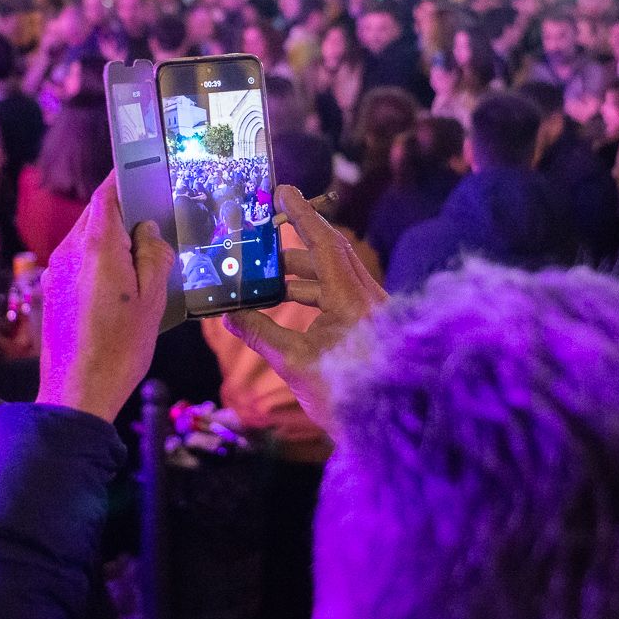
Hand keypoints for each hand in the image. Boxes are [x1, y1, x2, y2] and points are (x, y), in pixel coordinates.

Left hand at [38, 174, 176, 420]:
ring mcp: (56, 272)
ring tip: (140, 264)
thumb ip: (153, 255)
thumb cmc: (118, 348)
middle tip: (154, 227)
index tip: (140, 168)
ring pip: (87, 242)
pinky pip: (78, 264)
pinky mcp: (51, 292)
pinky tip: (119, 289)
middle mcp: (70, 252)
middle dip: (124, 217)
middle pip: (97, 217)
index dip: (124, 177)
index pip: (108, 194)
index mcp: (97, 246)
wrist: (76, 392)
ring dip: (111, 244)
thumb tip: (149, 232)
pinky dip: (99, 265)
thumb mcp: (153, 299)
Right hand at [222, 184, 387, 430]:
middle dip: (291, 248)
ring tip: (264, 281)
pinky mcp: (372, 329)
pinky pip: (339, 299)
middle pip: (328, 257)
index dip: (301, 215)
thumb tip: (228, 312)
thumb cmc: (347, 395)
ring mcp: (372, 313)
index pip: (325, 242)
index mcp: (353, 298)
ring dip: (298, 278)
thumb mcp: (296, 363)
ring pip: (332, 280)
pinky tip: (287, 309)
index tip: (282, 190)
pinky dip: (312, 297)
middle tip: (259, 241)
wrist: (390, 428)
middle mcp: (368, 298)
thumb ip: (261, 333)